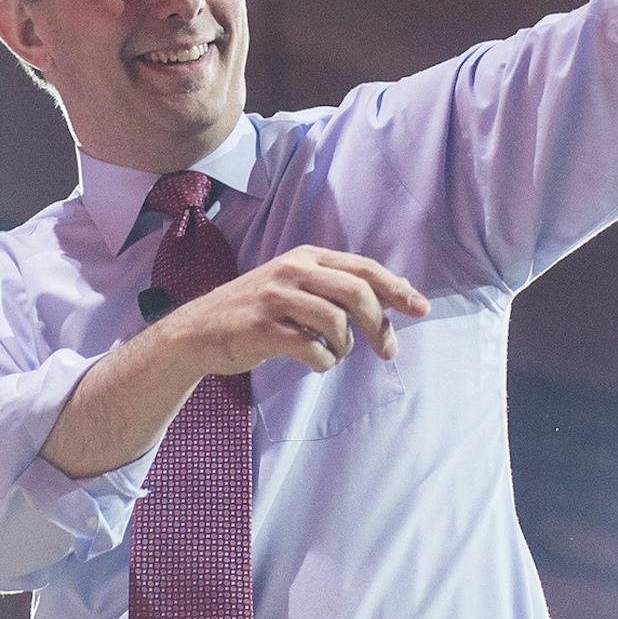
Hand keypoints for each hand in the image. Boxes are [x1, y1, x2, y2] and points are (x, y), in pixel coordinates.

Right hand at [166, 246, 429, 376]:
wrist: (197, 331)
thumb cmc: (257, 312)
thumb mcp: (296, 286)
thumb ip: (337, 287)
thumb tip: (394, 296)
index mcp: (306, 257)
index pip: (363, 268)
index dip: (396, 288)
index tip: (420, 309)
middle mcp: (292, 270)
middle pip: (356, 291)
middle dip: (379, 324)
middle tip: (386, 350)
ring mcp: (275, 297)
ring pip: (336, 321)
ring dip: (345, 346)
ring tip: (335, 353)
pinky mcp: (262, 327)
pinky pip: (311, 348)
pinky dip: (323, 361)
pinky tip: (317, 362)